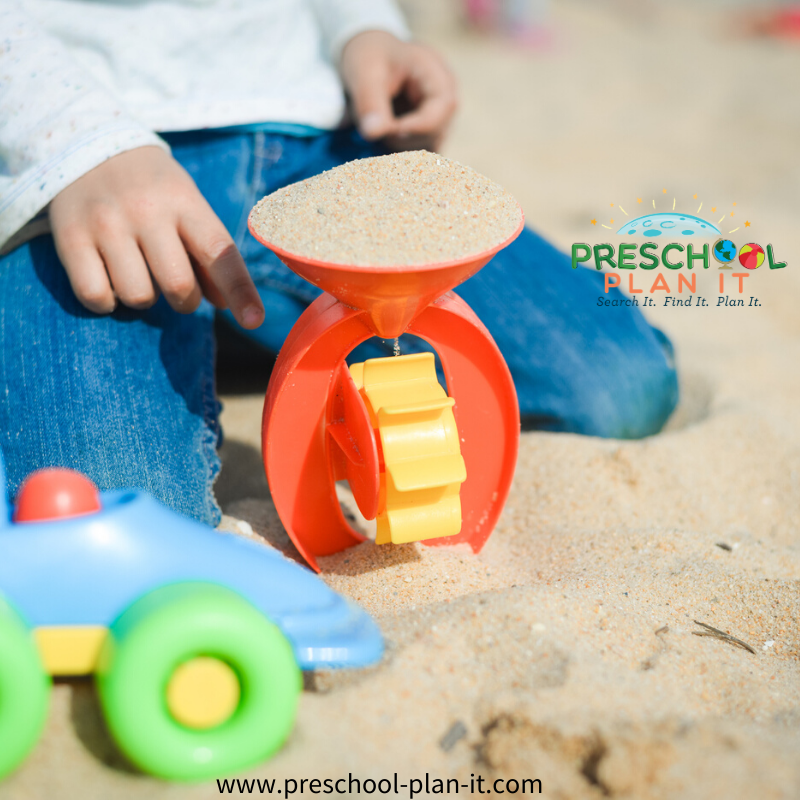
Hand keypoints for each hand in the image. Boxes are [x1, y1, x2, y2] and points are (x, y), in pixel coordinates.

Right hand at [49, 146, 264, 327]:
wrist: (87, 146)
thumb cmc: (153, 191)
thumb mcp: (188, 209)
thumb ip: (209, 256)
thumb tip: (226, 304)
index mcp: (185, 202)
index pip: (219, 253)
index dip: (240, 291)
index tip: (255, 321)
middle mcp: (145, 211)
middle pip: (179, 286)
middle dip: (185, 300)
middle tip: (177, 285)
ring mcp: (105, 223)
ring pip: (138, 297)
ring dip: (145, 298)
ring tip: (139, 272)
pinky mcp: (69, 238)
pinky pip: (96, 297)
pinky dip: (107, 300)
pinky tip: (109, 277)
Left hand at [340, 30, 457, 150]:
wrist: (372, 54)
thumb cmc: (371, 57)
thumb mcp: (365, 73)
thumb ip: (369, 102)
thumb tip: (372, 133)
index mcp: (439, 76)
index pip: (437, 115)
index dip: (410, 130)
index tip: (381, 130)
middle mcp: (448, 98)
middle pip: (435, 135)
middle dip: (402, 139)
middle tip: (374, 127)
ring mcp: (443, 117)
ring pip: (429, 148)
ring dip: (400, 147)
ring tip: (379, 127)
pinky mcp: (432, 131)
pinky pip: (423, 153)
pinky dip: (402, 153)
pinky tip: (385, 139)